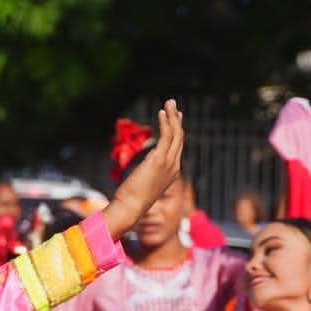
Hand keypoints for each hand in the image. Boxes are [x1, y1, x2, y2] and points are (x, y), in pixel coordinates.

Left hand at [103, 99, 183, 237]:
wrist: (130, 208)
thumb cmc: (132, 199)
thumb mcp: (143, 183)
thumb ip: (147, 173)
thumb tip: (142, 169)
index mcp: (172, 172)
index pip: (177, 147)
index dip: (177, 130)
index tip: (174, 117)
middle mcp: (174, 166)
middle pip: (179, 138)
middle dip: (177, 119)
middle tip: (172, 104)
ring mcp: (168, 163)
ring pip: (176, 134)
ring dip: (172, 116)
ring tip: (169, 102)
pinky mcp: (159, 160)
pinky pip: (166, 136)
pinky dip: (165, 122)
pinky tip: (162, 113)